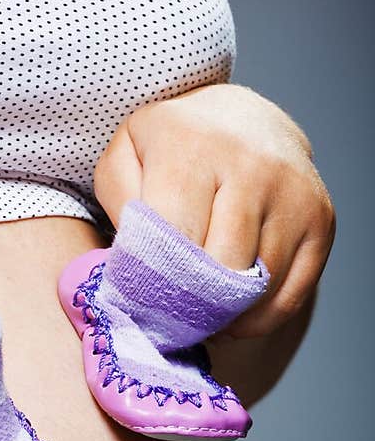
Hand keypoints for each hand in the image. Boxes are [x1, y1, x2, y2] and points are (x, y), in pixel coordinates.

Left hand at [92, 83, 334, 337]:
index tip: (140, 302)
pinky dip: (255, 320)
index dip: (153, 286)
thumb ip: (119, 207)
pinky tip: (231, 311)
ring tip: (198, 310)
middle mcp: (253, 165)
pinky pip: (288, 300)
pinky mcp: (322, 221)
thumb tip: (136, 265)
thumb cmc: (171, 150)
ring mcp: (294, 193)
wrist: (240, 120)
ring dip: (221, 318)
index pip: (173, 241)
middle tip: (169, 314)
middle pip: (218, 272)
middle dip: (188, 307)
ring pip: (255, 292)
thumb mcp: (126, 158)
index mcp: (192, 146)